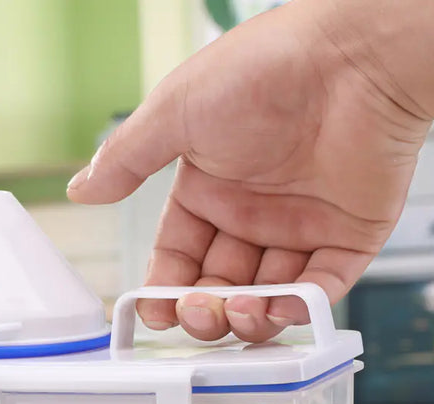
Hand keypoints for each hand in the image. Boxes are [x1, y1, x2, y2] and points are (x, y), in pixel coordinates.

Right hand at [67, 3, 429, 341]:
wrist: (351, 56)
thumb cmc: (264, 68)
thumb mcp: (176, 112)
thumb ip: (128, 159)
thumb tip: (80, 189)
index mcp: (211, 186)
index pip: (179, 255)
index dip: (166, 288)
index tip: (155, 312)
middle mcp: (255, 211)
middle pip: (222, 284)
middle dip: (206, 310)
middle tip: (198, 316)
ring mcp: (304, 225)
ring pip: (270, 295)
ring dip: (250, 317)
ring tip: (238, 314)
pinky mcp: (353, 234)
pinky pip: (324, 286)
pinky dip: (302, 306)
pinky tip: (281, 306)